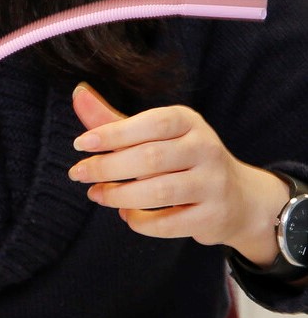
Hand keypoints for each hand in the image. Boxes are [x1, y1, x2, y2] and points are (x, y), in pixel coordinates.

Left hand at [69, 83, 285, 262]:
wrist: (239, 198)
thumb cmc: (180, 160)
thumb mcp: (153, 135)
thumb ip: (113, 119)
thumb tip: (78, 93)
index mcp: (189, 122)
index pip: (151, 123)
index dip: (113, 133)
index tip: (79, 144)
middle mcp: (206, 149)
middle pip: (150, 158)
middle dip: (107, 167)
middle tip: (78, 174)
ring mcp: (214, 184)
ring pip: (158, 192)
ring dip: (119, 196)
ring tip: (96, 194)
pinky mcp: (213, 216)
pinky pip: (169, 223)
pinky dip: (141, 222)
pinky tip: (127, 215)